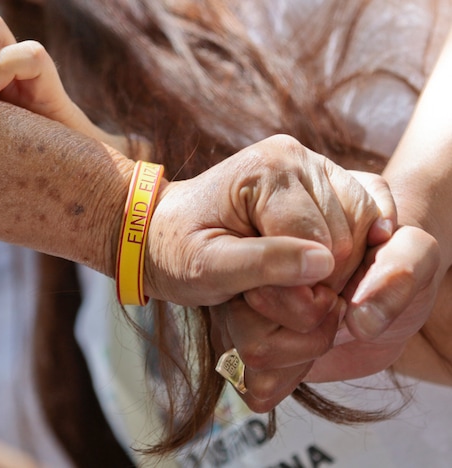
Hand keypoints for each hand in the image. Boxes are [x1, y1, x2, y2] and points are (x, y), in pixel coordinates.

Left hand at [144, 134, 390, 306]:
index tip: (266, 299)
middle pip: (350, 234)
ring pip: (362, 227)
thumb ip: (262, 265)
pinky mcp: (320, 180)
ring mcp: (311, 164)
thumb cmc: (177, 251)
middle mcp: (296, 157)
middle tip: (275, 291)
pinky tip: (312, 265)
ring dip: (335, 265)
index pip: (323, 242)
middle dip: (321, 276)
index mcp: (267, 170)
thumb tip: (323, 264)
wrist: (161, 231)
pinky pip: (362, 218)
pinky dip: (347, 249)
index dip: (306, 286)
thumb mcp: (206, 267)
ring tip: (288, 279)